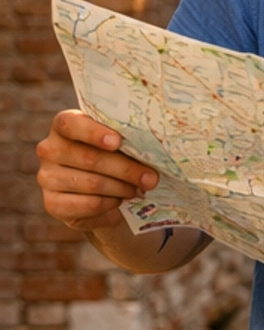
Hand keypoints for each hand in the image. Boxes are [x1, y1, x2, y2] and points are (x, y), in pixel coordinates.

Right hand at [37, 111, 157, 228]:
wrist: (101, 190)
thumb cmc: (113, 156)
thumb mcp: (119, 144)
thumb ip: (127, 143)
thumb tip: (151, 157)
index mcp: (64, 126)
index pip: (70, 124)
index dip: (93, 133)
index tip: (117, 142)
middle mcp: (49, 150)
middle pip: (89, 158)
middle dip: (126, 169)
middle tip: (151, 178)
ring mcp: (47, 178)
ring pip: (92, 184)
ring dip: (122, 188)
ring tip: (138, 190)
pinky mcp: (52, 204)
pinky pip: (89, 205)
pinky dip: (111, 204)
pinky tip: (120, 202)